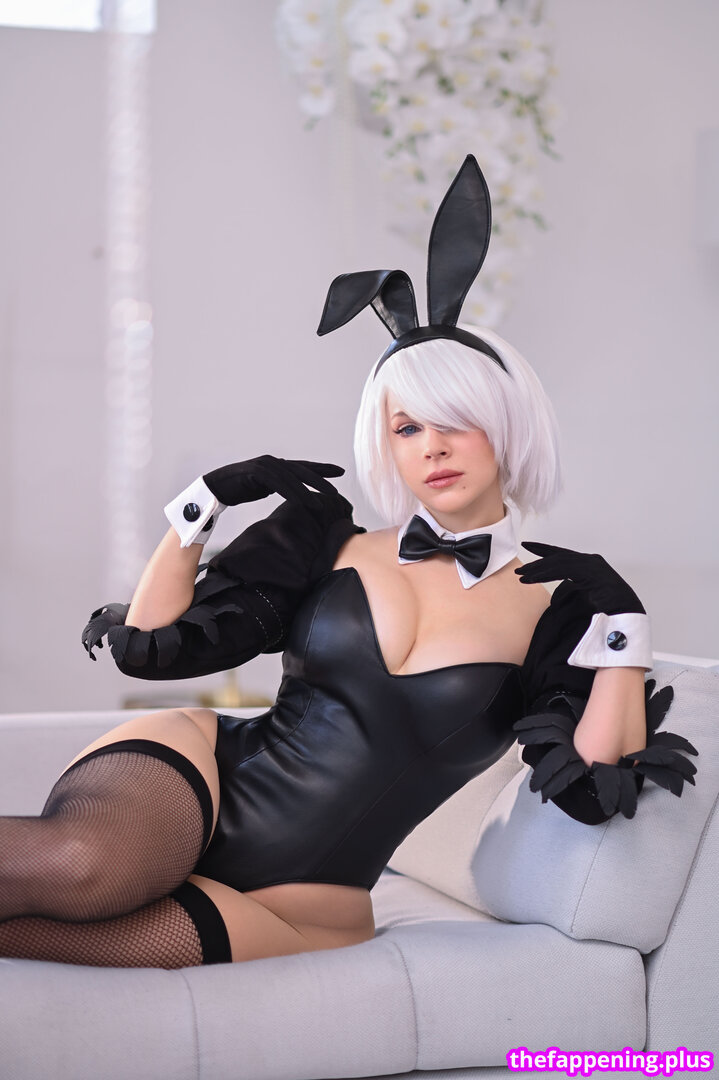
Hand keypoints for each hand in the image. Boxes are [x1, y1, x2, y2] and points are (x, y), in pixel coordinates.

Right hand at [203, 455, 344, 508]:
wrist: (216, 487)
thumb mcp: (265, 488)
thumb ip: (280, 487)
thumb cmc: (240, 488)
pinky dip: (290, 492)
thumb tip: (294, 494)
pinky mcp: (256, 472)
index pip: (303, 467)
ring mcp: (265, 465)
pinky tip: (301, 500)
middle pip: (302, 470)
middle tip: (337, 487)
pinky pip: (278, 483)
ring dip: (307, 490)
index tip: (340, 472)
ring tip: (322, 501)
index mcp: (277, 465)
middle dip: (321, 478)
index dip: (322, 469)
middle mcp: (273, 462)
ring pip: (291, 478)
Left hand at [514, 542, 644, 615]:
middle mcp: (591, 561)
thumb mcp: (583, 600)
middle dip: (537, 563)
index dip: (544, 549)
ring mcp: (593, 566)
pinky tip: (535, 579)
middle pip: (558, 557)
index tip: (527, 546)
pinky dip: (547, 575)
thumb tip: (553, 600)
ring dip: (539, 570)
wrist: (628, 617)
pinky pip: (564, 571)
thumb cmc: (608, 610)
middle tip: (519, 570)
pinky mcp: (592, 574)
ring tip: (522, 577)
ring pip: (559, 563)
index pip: (562, 554)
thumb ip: (569, 594)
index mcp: (589, 565)